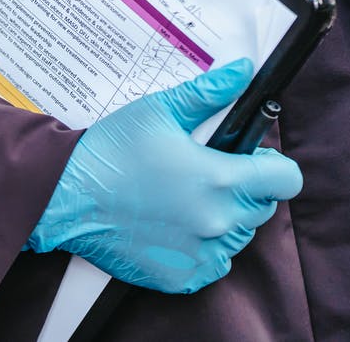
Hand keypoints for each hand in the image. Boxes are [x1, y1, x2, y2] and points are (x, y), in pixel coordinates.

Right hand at [26, 59, 302, 293]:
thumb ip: (209, 93)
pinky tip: (173, 224)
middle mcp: (216, 222)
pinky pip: (212, 263)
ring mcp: (199, 254)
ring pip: (237, 236)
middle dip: (243, 188)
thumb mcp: (159, 110)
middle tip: (204, 172)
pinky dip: (201, 247)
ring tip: (183, 197)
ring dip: (222, 218)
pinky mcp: (181, 277)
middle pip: (261, 207)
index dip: (271, 164)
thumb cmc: (110, 151)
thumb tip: (243, 72)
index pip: (284, 179)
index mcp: (219, 179)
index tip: (250, 157)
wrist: (65, 196)